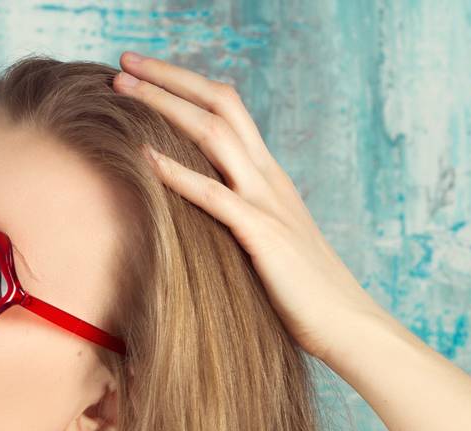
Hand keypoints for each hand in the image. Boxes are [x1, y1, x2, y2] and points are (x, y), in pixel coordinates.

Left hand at [112, 50, 394, 363]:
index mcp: (270, 178)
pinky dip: (177, 172)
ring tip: (122, 88)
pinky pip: (215, 195)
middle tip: (124, 63)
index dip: (186, 85)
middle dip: (170, 77)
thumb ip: (239, 223)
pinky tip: (144, 156)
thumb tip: (198, 222)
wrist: (349, 327)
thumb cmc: (305, 298)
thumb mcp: (267, 246)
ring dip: (164, 105)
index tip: (144, 73)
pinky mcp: (264, 236)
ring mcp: (268, 204)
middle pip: (220, 104)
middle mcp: (269, 179)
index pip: (229, 110)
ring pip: (214, 134)